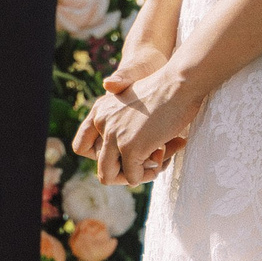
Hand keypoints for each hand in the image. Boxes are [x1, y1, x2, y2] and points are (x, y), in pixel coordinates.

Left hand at [74, 60, 205, 186]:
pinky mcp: (129, 147)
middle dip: (125, 173)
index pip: (81, 147)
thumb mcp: (133, 103)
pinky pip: (133, 178)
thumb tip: (122, 155)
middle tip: (150, 160)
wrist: (180, 82)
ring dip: (137, 175)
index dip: (102, 158)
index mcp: (100, 111)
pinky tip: (166, 150)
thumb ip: (121, 124)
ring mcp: (114, 136)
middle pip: (101, 168)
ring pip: (111, 177)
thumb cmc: (165, 91)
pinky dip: (151, 172)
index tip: (125, 157)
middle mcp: (102, 123)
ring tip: (161, 156)